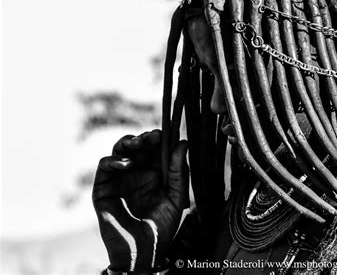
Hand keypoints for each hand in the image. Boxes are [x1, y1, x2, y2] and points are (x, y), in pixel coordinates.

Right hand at [92, 129, 188, 271]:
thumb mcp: (176, 197)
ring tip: (137, 143)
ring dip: (127, 142)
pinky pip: (104, 167)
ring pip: (119, 152)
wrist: (143, 253)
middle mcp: (137, 173)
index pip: (155, 150)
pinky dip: (113, 161)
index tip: (165, 134)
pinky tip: (126, 163)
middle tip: (152, 137)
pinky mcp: (103, 188)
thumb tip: (183, 142)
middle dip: (144, 138)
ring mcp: (119, 180)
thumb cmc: (162, 227)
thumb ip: (179, 171)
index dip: (159, 139)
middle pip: (137, 147)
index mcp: (155, 174)